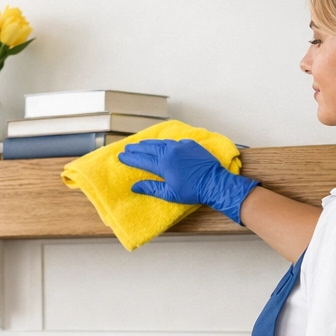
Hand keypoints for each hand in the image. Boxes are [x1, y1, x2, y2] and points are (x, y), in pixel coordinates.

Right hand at [118, 139, 258, 224]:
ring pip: (160, 142)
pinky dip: (165, 142)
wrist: (214, 182)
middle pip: (149, 148)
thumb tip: (135, 186)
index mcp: (163, 164)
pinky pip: (174, 141)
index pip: (142, 160)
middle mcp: (170, 152)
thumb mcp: (169, 194)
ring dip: (149, 143)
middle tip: (127, 148)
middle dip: (137, 149)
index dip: (131, 159)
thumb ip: (151, 188)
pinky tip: (162, 144)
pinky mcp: (190, 145)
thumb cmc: (192, 191)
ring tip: (140, 144)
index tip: (121, 157)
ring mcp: (181, 146)